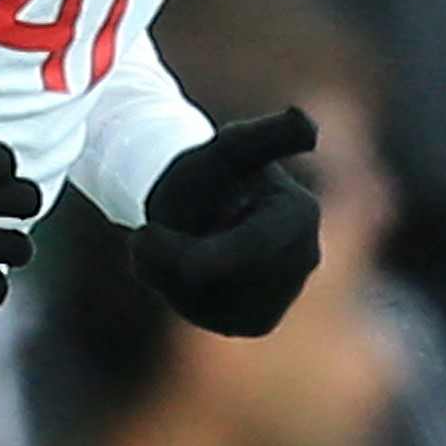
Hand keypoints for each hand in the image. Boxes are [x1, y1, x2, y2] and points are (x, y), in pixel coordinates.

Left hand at [126, 104, 323, 335]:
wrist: (199, 203)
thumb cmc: (208, 171)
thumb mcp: (230, 148)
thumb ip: (265, 136)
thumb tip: (306, 124)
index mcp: (300, 215)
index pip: (241, 252)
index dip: (185, 253)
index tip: (140, 235)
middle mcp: (303, 259)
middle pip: (221, 281)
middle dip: (174, 261)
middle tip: (146, 236)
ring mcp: (286, 294)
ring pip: (211, 306)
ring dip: (173, 281)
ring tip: (171, 247)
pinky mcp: (261, 320)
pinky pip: (210, 319)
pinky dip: (183, 298)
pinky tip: (186, 271)